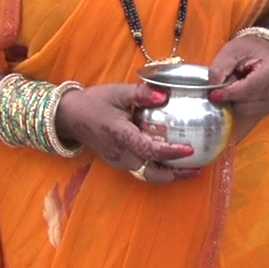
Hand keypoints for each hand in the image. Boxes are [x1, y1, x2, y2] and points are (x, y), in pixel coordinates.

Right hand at [53, 83, 198, 180]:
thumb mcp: (117, 92)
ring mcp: (119, 161)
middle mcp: (121, 154)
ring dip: (169, 175)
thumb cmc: (95, 102)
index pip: (149, 150)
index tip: (189, 150)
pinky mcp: (119, 162)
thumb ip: (141, 94)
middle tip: (197, 169)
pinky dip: (159, 169)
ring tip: (191, 168)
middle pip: (152, 173)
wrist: (71, 117)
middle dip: (176, 175)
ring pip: (148, 175)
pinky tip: (172, 160)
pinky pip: (142, 170)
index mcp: (121, 135)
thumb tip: (165, 96)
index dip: (170, 152)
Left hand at [208, 33, 268, 134]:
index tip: (213, 94)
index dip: (229, 93)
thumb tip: (212, 88)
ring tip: (232, 90)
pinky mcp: (267, 110)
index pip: (248, 88)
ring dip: (233, 105)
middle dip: (229, 99)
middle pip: (246, 104)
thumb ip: (220, 68)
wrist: (265, 52)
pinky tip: (234, 102)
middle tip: (222, 88)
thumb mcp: (232, 50)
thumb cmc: (249, 50)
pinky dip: (237, 113)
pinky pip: (248, 119)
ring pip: (245, 113)